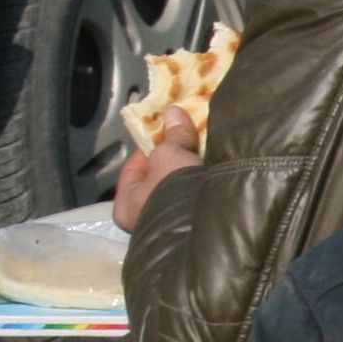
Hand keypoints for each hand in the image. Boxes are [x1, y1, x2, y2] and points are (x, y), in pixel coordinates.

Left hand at [113, 109, 201, 229]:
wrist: (209, 228)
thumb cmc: (173, 191)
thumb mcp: (170, 155)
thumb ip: (172, 134)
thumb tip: (173, 111)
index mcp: (126, 205)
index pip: (134, 167)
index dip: (151, 145)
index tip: (169, 132)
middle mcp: (145, 219)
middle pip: (159, 178)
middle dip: (175, 159)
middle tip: (190, 141)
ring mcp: (171, 227)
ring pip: (179, 189)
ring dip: (191, 172)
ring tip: (207, 154)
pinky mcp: (196, 230)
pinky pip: (196, 199)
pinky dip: (204, 185)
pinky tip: (216, 172)